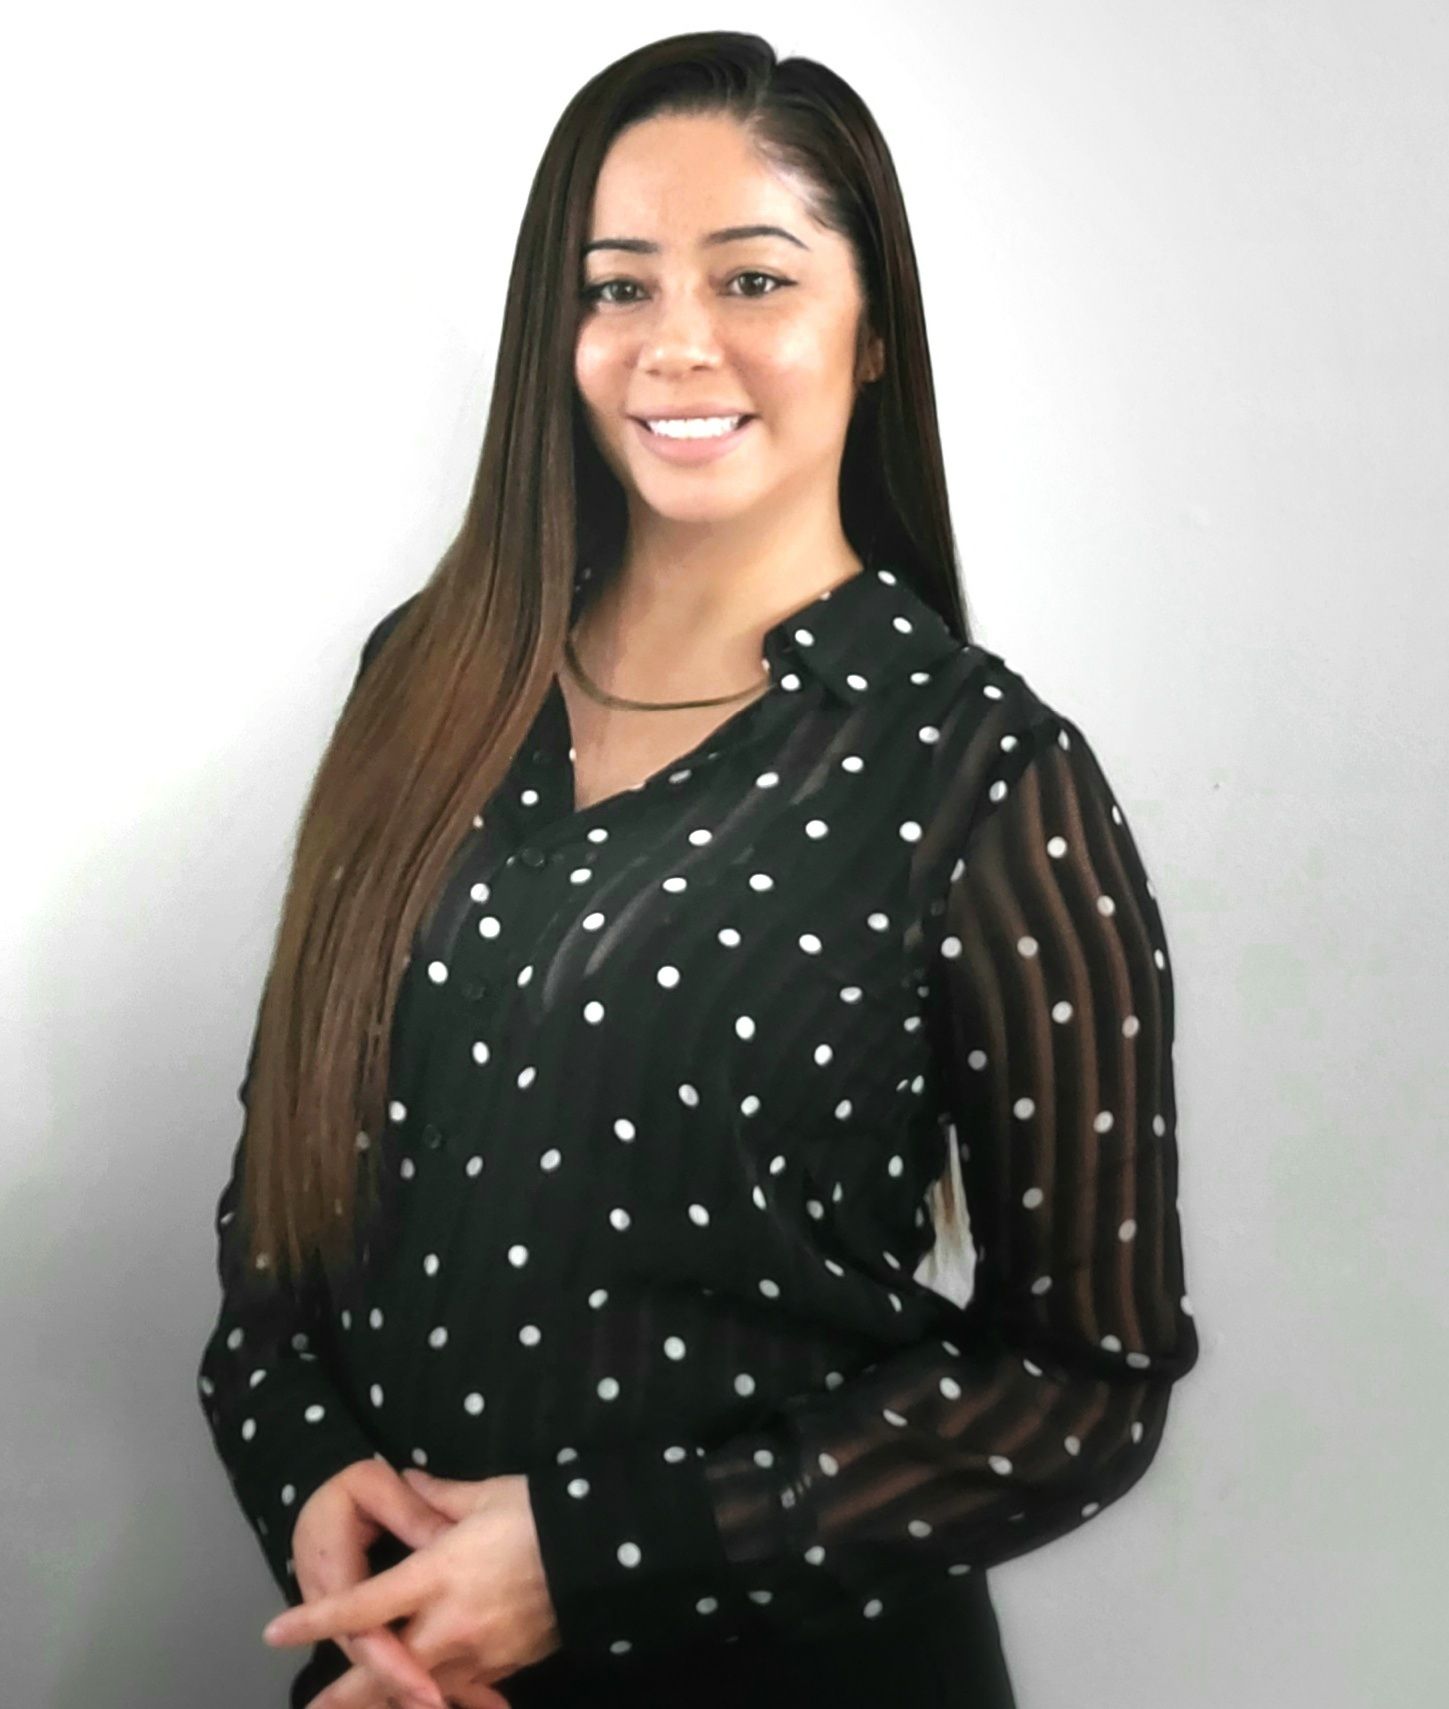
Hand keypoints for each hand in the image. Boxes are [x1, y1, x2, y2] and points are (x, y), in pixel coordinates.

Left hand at [264, 1468, 561, 1708]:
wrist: (606, 1553)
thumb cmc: (542, 1515)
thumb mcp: (488, 1494)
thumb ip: (440, 1494)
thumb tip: (411, 1478)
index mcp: (436, 1575)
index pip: (362, 1605)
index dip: (316, 1620)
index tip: (276, 1631)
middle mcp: (449, 1624)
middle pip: (383, 1671)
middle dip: (345, 1693)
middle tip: (311, 1708)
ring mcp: (479, 1652)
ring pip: (419, 1691)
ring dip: (389, 1700)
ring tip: (357, 1708)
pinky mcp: (506, 1665)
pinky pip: (462, 1689)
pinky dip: (439, 1695)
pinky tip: (429, 1697)